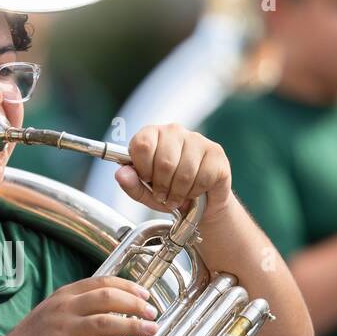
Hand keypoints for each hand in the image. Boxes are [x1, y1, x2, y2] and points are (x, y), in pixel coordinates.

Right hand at [2, 277, 158, 335]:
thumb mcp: (54, 311)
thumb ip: (79, 305)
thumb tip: (112, 305)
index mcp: (65, 296)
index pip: (102, 283)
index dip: (128, 287)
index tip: (145, 295)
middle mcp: (64, 309)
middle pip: (107, 298)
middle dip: (135, 304)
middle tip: (152, 313)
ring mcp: (63, 330)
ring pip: (104, 323)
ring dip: (131, 326)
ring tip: (149, 330)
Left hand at [114, 124, 233, 223]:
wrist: (199, 204)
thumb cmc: (169, 192)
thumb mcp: (145, 192)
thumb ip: (130, 184)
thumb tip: (121, 174)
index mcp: (153, 134)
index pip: (142, 144)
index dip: (143, 168)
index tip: (147, 179)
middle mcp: (175, 131)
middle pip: (164, 161)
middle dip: (162, 187)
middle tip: (163, 195)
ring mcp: (197, 140)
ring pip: (184, 172)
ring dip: (178, 193)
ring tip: (177, 197)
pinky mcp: (215, 153)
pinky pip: (203, 178)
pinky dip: (195, 192)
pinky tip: (194, 191)